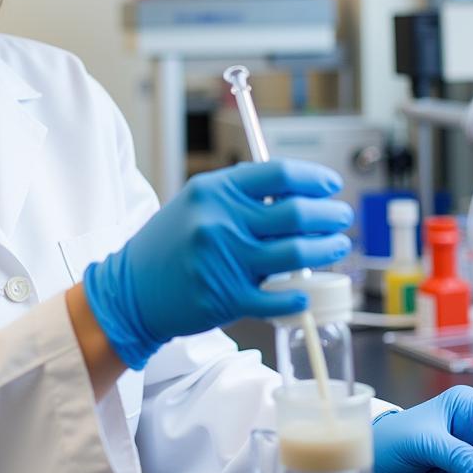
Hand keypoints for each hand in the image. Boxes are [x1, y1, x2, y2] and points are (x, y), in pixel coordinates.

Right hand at [82, 159, 353, 368]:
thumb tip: (287, 187)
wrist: (131, 291)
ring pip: (296, 253)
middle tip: (341, 217)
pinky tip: (306, 292)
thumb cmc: (167, 245)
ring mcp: (225, 260)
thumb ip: (236, 194)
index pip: (277, 175)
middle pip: (295, 212)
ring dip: (327, 249)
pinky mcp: (228, 297)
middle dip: (329, 214)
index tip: (330, 185)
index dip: (313, 178)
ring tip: (337, 246)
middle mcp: (220, 221)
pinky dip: (299, 296)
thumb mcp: (193, 203)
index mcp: (213, 191)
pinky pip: (279, 297)